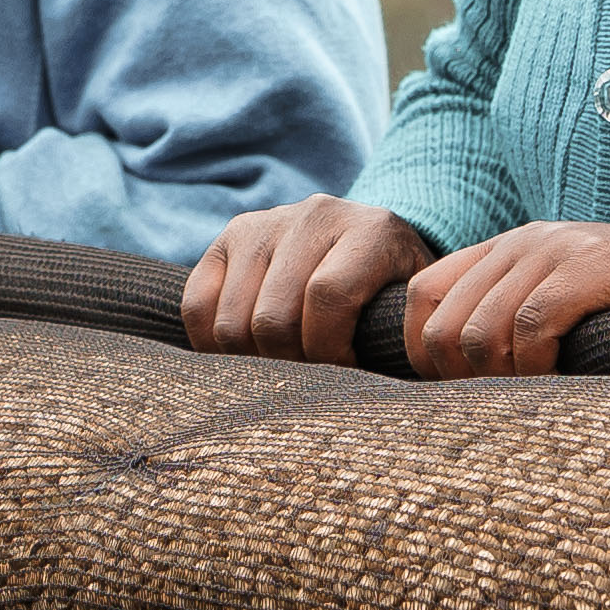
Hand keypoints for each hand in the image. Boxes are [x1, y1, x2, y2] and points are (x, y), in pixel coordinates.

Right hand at [181, 194, 434, 357]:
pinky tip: (245, 352)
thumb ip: (401, 340)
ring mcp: (267, 222)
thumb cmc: (393, 295)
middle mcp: (317, 214)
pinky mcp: (230, 236)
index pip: (327, 296)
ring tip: (282, 361)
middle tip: (308, 373)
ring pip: (233, 321)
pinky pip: (197, 306)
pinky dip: (211, 344)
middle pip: (273, 316)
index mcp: (372, 231)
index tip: (343, 371)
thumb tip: (371, 394)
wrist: (372, 243)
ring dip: (251, 360)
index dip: (328, 350)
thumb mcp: (411, 310)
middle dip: (288, 363)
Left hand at [397, 222, 609, 374]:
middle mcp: (523, 241)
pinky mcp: (594, 265)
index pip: (422, 295)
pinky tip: (560, 377)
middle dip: (458, 379)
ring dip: (498, 380)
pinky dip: (536, 366)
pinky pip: (534, 325)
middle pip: (444, 323)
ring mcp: (558, 249)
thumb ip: (507, 319)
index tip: (452, 390)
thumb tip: (450, 380)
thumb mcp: (558, 303)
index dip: (423, 351)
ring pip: (482, 330)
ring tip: (531, 395)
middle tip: (496, 403)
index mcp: (505, 247)